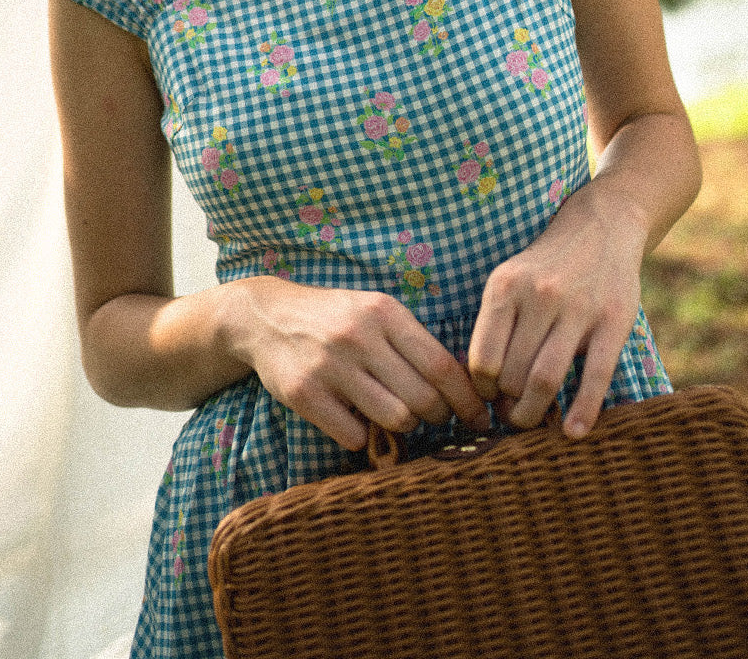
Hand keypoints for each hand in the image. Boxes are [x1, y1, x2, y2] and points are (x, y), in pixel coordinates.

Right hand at [231, 278, 490, 450]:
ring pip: (394, 419)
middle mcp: (358, 336)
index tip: (481, 419)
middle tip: (434, 417)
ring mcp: (329, 366)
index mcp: (384, 312)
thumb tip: (465, 385)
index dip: (467, 399)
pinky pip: (353, 435)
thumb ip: (414, 342)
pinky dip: (361, 435)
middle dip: (437, 416)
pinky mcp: (303, 393)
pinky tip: (354, 418)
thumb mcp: (376, 311)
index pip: (442, 366)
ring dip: (401, 426)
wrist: (266, 316)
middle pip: (423, 399)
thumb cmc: (336, 318)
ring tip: (393, 414)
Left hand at [467, 185, 645, 438]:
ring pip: (546, 379)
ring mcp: (579, 309)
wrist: (600, 227)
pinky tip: (573, 432)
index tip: (487, 398)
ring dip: (535, 412)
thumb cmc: (544, 266)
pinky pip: (595, 376)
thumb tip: (478, 386)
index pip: (482, 358)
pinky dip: (583, 411)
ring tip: (531, 421)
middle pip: (513, 373)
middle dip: (508, 404)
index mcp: (505, 286)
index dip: (481, 389)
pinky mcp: (614, 322)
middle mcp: (539, 296)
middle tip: (510, 414)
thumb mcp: (509, 279)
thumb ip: (495, 324)